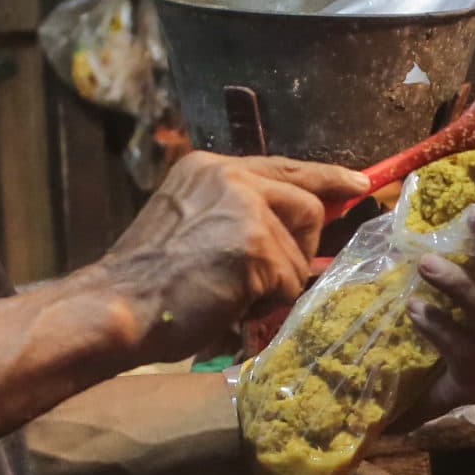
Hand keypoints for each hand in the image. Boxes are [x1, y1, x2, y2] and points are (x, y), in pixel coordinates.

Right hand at [94, 151, 367, 360]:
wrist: (116, 307)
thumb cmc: (150, 283)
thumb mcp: (193, 227)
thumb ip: (240, 217)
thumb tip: (296, 237)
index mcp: (210, 167)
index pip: (284, 167)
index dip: (326, 178)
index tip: (358, 184)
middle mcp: (229, 175)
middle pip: (307, 204)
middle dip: (300, 246)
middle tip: (269, 277)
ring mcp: (244, 206)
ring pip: (299, 251)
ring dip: (275, 283)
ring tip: (229, 292)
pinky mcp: (254, 243)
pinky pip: (290, 281)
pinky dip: (267, 302)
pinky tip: (229, 302)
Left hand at [401, 202, 474, 426]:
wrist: (420, 388)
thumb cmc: (449, 324)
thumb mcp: (464, 283)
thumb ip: (473, 251)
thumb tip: (462, 200)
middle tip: (473, 219)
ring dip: (462, 286)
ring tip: (426, 265)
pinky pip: (465, 351)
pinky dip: (439, 326)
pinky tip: (415, 309)